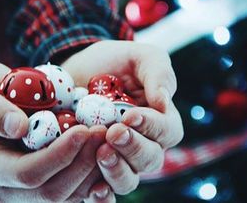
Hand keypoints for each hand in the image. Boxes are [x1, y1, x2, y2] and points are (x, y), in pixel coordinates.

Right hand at [0, 62, 112, 201]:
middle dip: (83, 163)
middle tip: (103, 132)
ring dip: (93, 169)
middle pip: (52, 192)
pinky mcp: (44, 185)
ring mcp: (25, 192)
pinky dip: (94, 175)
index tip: (83, 130)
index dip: (59, 155)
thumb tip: (18, 128)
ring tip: (107, 138)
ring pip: (68, 196)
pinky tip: (105, 152)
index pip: (28, 174)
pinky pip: (75, 191)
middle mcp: (4, 188)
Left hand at [62, 40, 183, 194]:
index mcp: (159, 119)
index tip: (131, 115)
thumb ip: (157, 73)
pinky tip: (93, 190)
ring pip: (129, 179)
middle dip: (133, 148)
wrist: (79, 70)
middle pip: (151, 159)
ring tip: (101, 154)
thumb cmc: (114, 62)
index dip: (153, 127)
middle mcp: (142, 143)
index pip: (168, 132)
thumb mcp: (139, 57)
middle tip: (114, 133)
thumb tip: (164, 102)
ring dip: (117, 170)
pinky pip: (102, 189)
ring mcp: (118, 157)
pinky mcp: (93, 165)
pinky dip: (101, 194)